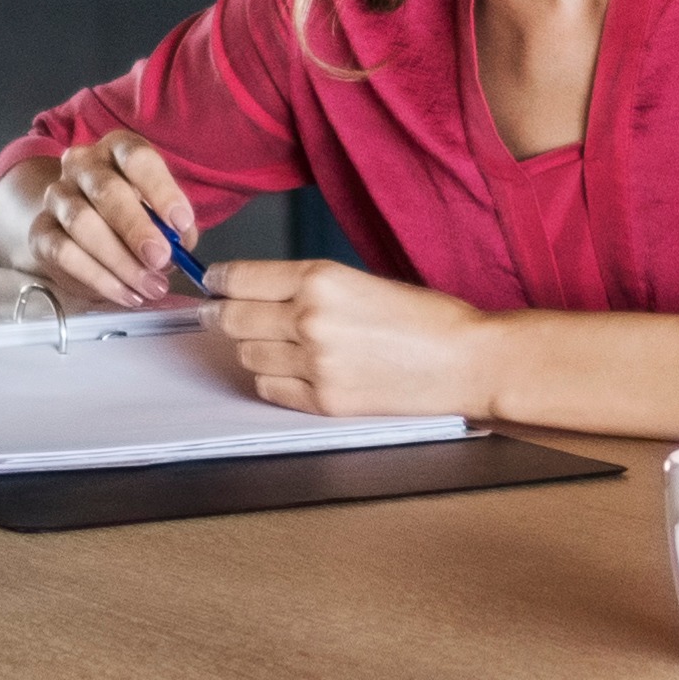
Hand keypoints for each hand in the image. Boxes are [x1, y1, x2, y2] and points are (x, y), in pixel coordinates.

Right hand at [0, 131, 202, 311]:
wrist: (80, 231)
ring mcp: (56, 196)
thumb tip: (179, 246)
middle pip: (106, 190)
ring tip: (149, 286)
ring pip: (82, 223)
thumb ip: (173, 226)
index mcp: (117, 149)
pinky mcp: (40, 231)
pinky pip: (64, 252)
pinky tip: (126, 293)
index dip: (160, 190)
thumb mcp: (159, 213)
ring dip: (120, 260)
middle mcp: (82, 164)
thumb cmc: (131, 215)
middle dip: (137, 228)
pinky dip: (99, 277)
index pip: (135, 157)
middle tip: (161, 259)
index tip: (181, 224)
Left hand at [212, 257, 504, 421]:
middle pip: (231, 319)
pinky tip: (294, 370)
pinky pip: (270, 388)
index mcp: (320, 278)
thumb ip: (307, 286)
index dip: (218, 282)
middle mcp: (309, 318)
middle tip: (218, 315)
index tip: (211, 283)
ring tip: (276, 344)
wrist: (466, 361)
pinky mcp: (324, 400)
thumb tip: (257, 293)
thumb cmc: (426, 318)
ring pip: (247, 356)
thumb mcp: (360, 280)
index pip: (239, 279)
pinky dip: (274, 379)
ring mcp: (314, 363)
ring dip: (253, 349)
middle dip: (220, 316)